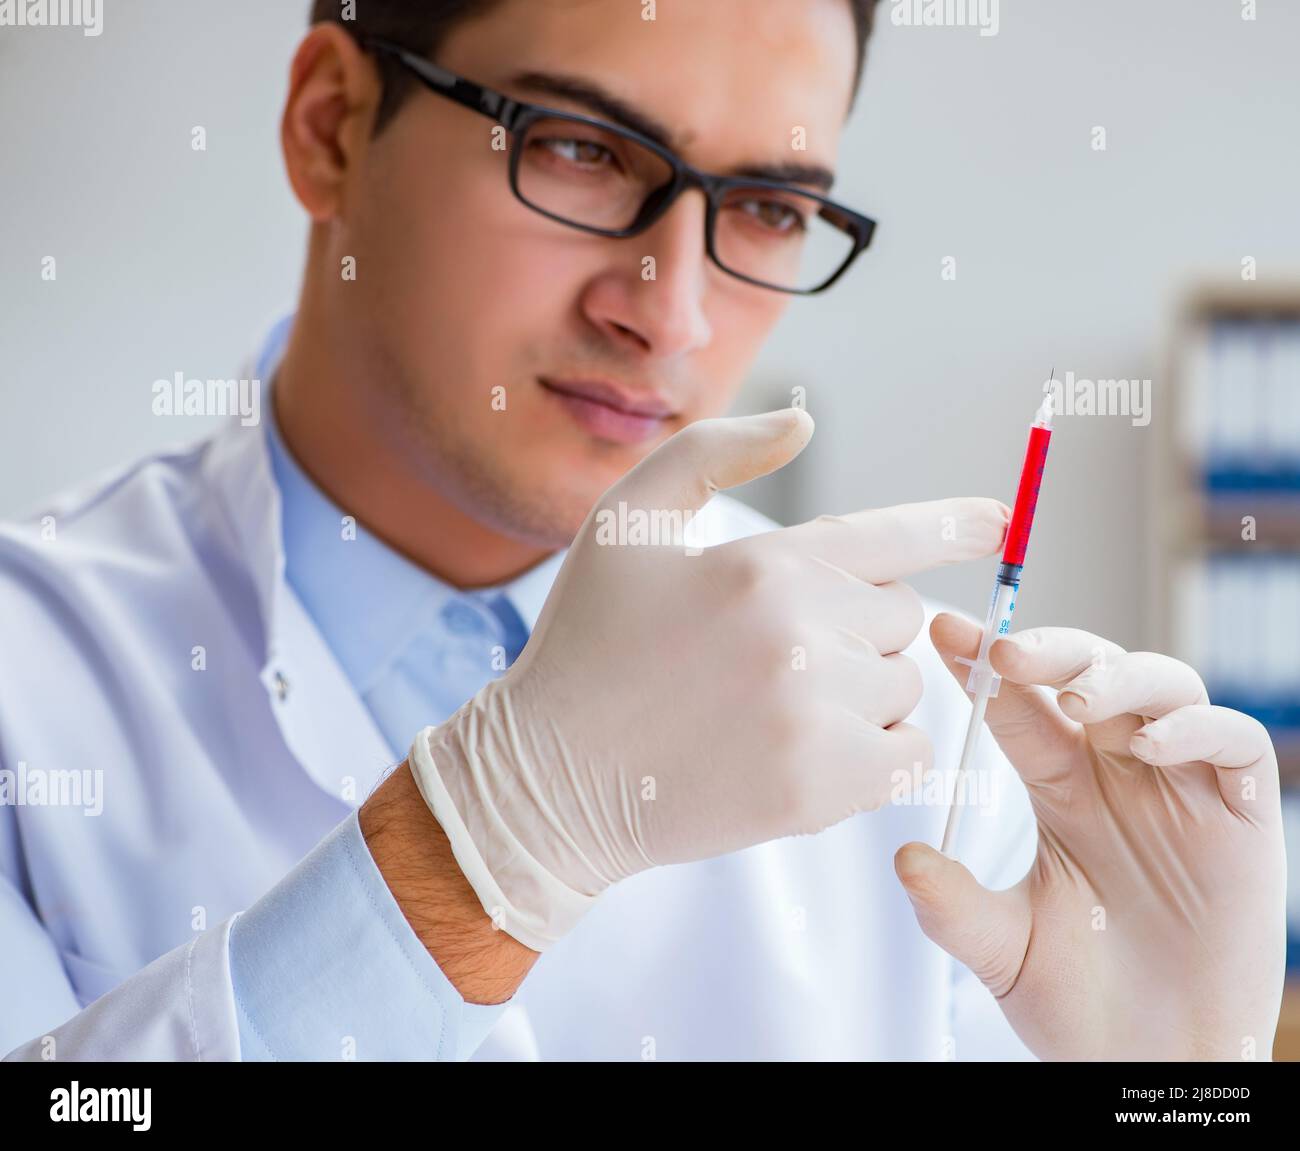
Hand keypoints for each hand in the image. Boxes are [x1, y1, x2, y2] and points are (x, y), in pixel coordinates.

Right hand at [409, 408, 1009, 950]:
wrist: (552, 779)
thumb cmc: (587, 642)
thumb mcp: (626, 524)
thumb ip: (714, 453)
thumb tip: (804, 421)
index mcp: (760, 564)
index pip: (887, 536)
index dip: (950, 524)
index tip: (999, 519)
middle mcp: (797, 635)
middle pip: (900, 616)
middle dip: (857, 626)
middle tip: (780, 650)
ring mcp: (812, 718)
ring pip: (904, 686)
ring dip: (865, 690)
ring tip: (782, 703)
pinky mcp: (818, 791)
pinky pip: (907, 756)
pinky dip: (876, 751)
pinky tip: (807, 748)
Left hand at [897, 615, 1287, 1060]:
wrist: (1151, 1066)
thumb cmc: (1077, 1003)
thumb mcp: (1000, 949)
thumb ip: (952, 906)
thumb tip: (902, 859)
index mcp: (1059, 787)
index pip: (1018, 704)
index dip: (984, 664)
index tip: (943, 632)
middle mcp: (1117, 772)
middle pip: (1089, 674)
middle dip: (1050, 651)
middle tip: (1005, 651)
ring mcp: (1181, 788)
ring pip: (1162, 688)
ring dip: (1119, 676)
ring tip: (1078, 698)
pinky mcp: (1242, 818)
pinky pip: (1233, 744)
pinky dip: (1198, 727)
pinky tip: (1151, 745)